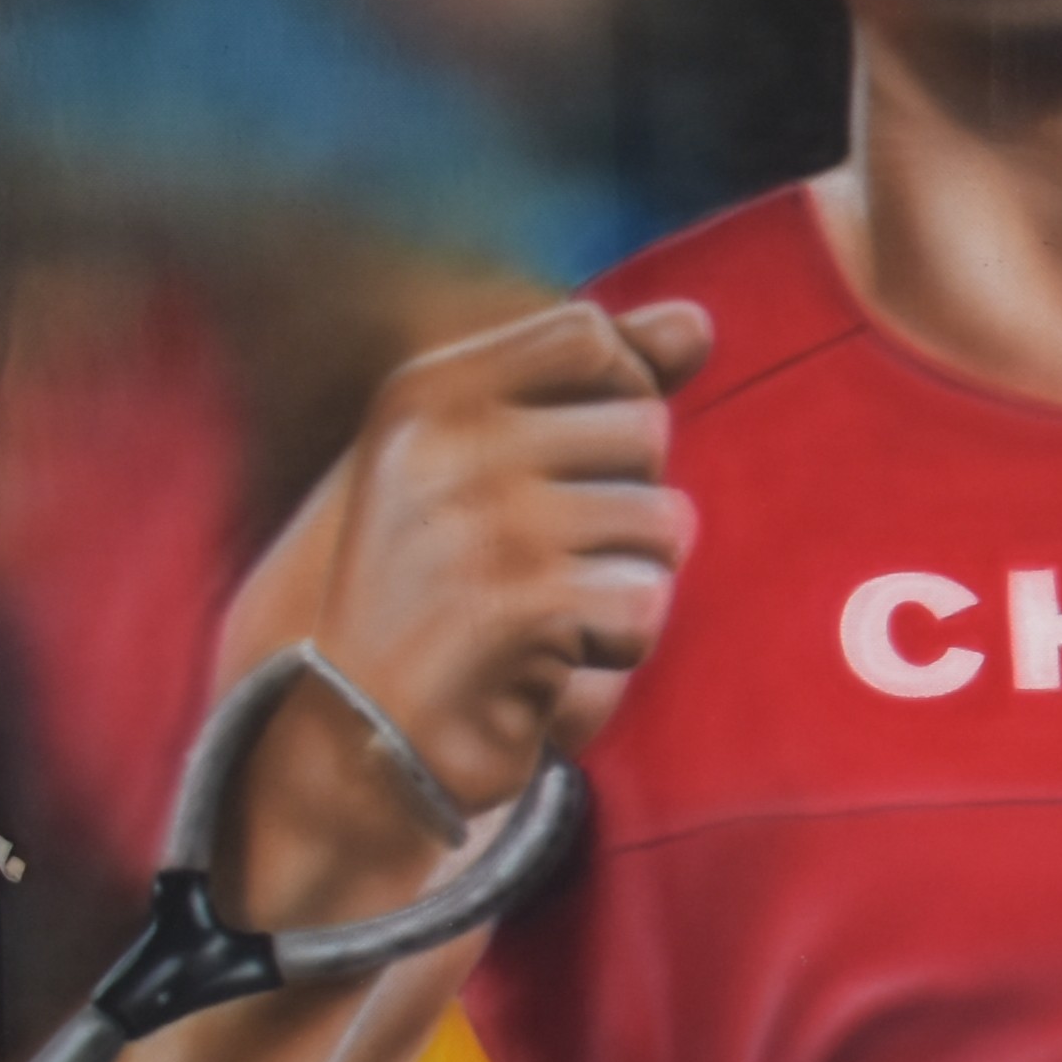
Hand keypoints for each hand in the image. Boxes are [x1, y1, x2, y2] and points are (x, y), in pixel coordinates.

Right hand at [218, 298, 712, 920]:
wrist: (362, 739)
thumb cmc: (443, 593)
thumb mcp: (495, 468)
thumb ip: (597, 388)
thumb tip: (699, 322)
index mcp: (426, 393)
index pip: (588, 336)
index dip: (618, 396)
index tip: (574, 464)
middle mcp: (448, 443)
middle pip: (645, 429)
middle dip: (626, 506)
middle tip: (546, 562)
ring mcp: (483, 521)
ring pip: (665, 522)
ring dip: (630, 580)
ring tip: (548, 614)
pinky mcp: (520, 604)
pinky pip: (648, 603)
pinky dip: (619, 645)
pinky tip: (551, 660)